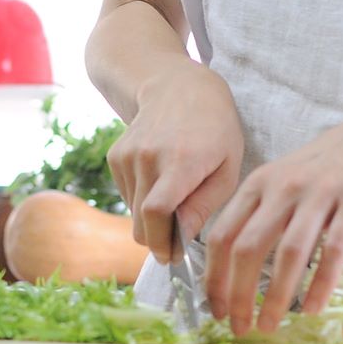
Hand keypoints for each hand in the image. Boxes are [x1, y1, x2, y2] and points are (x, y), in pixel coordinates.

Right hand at [106, 64, 243, 261]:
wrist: (176, 85)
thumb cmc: (214, 128)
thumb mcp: (227, 166)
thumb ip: (204, 205)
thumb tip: (182, 240)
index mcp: (181, 160)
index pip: (157, 212)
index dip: (162, 243)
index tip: (173, 258)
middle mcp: (148, 156)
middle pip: (142, 221)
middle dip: (158, 241)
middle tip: (175, 244)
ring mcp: (127, 155)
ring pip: (133, 213)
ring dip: (152, 220)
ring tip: (175, 199)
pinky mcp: (115, 156)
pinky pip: (127, 196)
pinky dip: (142, 201)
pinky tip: (161, 182)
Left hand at [204, 109, 342, 334]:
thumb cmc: (326, 170)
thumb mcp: (282, 181)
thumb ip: (258, 214)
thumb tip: (231, 269)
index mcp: (259, 184)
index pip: (223, 235)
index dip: (214, 277)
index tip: (216, 309)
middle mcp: (284, 188)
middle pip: (249, 248)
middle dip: (239, 294)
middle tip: (238, 327)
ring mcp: (319, 194)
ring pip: (289, 253)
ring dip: (276, 297)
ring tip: (269, 326)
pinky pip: (334, 250)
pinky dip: (321, 284)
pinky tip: (313, 309)